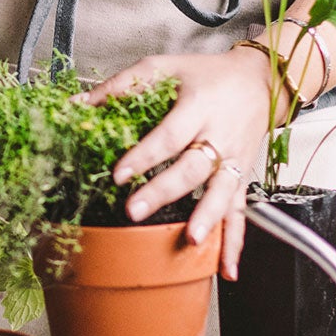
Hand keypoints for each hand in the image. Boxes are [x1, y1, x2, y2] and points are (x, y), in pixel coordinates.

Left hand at [83, 46, 274, 280]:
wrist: (259, 81)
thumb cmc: (206, 74)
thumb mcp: (162, 67)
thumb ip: (120, 86)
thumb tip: (75, 105)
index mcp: (198, 107)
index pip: (169, 136)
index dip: (144, 156)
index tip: (119, 175)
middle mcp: (219, 136)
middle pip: (191, 168)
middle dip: (163, 193)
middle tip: (134, 211)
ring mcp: (234, 160)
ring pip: (222, 193)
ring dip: (207, 219)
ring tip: (190, 240)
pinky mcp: (241, 176)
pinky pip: (240, 212)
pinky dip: (235, 242)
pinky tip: (227, 269)